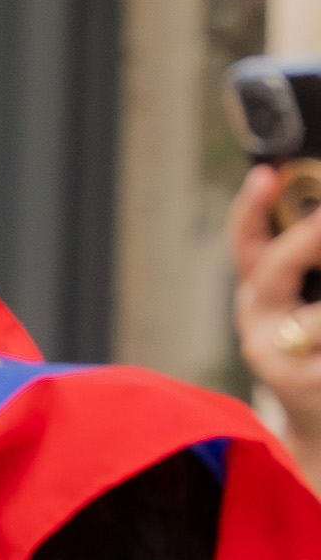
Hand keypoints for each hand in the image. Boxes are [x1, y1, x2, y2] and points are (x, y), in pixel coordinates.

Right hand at [227, 167, 320, 443]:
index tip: (266, 175)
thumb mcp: (309, 307)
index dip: (249, 209)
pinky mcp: (311, 384)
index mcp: (259, 302)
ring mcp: (281, 360)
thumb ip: (305, 265)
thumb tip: (316, 217)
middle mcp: (258, 329)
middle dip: (308, 238)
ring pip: (314, 316)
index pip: (246, 247)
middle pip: (271, 270)